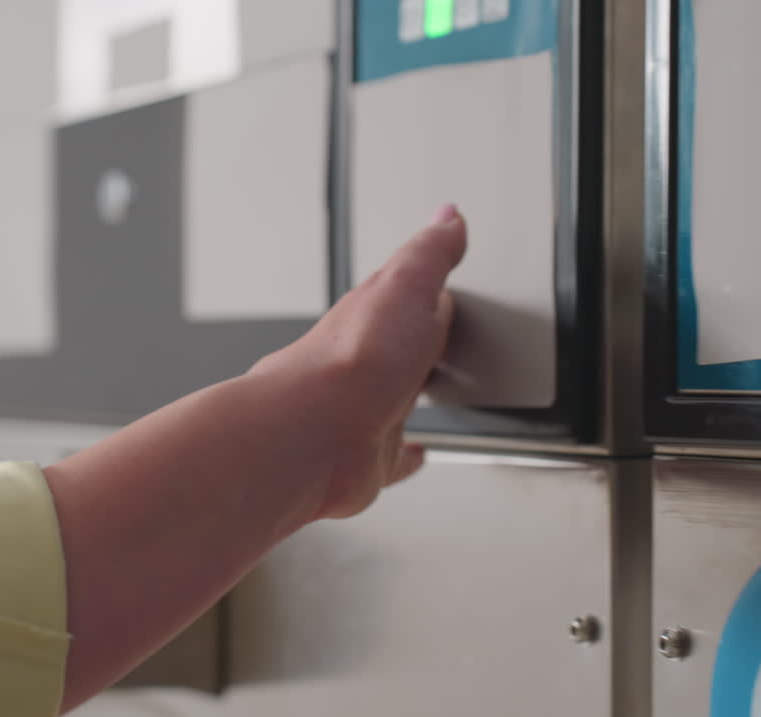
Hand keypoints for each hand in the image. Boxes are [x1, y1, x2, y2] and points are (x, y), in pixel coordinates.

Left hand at [250, 204, 466, 518]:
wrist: (313, 433)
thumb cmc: (351, 361)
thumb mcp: (405, 284)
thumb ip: (429, 254)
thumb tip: (447, 216)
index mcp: (372, 317)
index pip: (402, 292)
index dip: (423, 281)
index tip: (442, 270)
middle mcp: (363, 363)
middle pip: (395, 344)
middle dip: (415, 337)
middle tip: (438, 326)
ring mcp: (362, 410)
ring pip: (391, 395)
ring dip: (410, 389)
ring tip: (430, 382)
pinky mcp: (365, 456)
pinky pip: (391, 454)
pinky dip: (406, 455)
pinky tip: (415, 453)